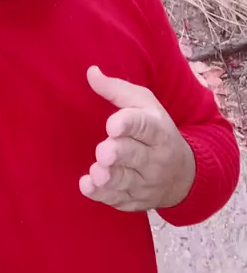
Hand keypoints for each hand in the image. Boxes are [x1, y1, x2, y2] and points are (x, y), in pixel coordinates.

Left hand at [79, 66, 195, 212]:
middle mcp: (155, 158)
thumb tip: (91, 72)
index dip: (129, 124)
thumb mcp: (144, 104)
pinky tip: (88, 186)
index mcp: (158, 130)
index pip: (145, 126)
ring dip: (110, 178)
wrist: (184, 174)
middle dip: (119, 153)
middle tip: (103, 152)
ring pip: (127, 181)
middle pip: (136, 155)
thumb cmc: (156, 130)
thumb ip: (116, 90)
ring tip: (97, 173)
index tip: (112, 124)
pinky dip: (103, 196)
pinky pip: (119, 200)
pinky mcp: (136, 200)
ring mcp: (147, 183)